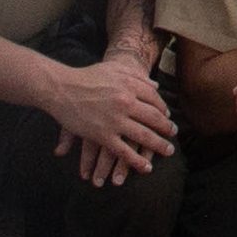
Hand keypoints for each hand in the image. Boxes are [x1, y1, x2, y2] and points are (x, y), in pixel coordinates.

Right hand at [43, 55, 175, 182]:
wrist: (61, 88)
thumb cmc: (87, 76)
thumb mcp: (114, 69)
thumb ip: (136, 76)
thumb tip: (156, 85)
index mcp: (130, 86)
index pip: (155, 99)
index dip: (163, 108)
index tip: (167, 116)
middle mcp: (126, 103)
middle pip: (154, 118)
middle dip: (167, 128)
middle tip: (175, 133)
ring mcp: (115, 121)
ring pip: (144, 136)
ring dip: (159, 145)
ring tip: (169, 151)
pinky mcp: (102, 135)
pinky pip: (123, 151)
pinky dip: (136, 161)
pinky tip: (146, 168)